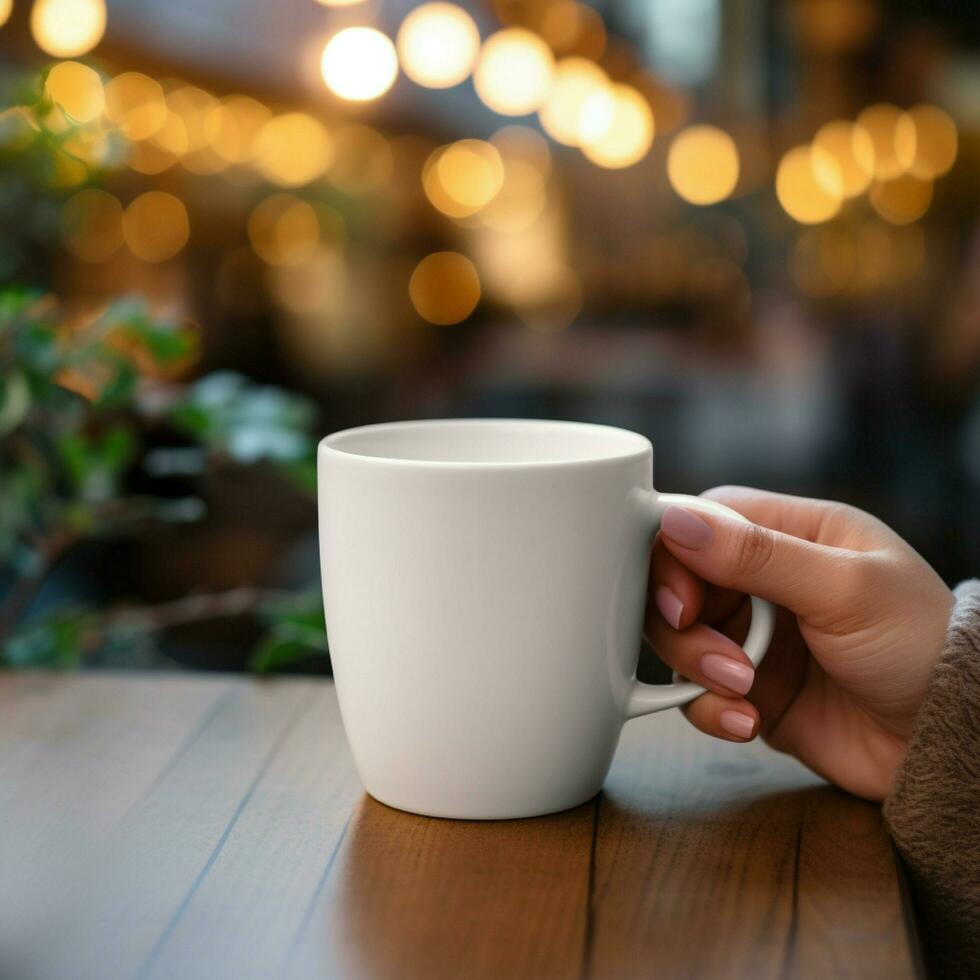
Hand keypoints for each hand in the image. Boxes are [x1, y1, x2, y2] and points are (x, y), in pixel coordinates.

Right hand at [646, 486, 953, 800]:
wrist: (951, 743)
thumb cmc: (920, 646)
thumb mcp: (844, 589)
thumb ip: (758, 555)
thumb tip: (677, 522)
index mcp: (794, 533)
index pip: (703, 521)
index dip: (674, 555)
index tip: (680, 601)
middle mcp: (767, 581)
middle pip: (679, 582)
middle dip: (684, 624)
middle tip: (719, 655)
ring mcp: (756, 637)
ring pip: (681, 640)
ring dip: (697, 668)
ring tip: (744, 690)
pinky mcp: (751, 690)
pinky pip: (698, 693)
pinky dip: (709, 709)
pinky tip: (748, 722)